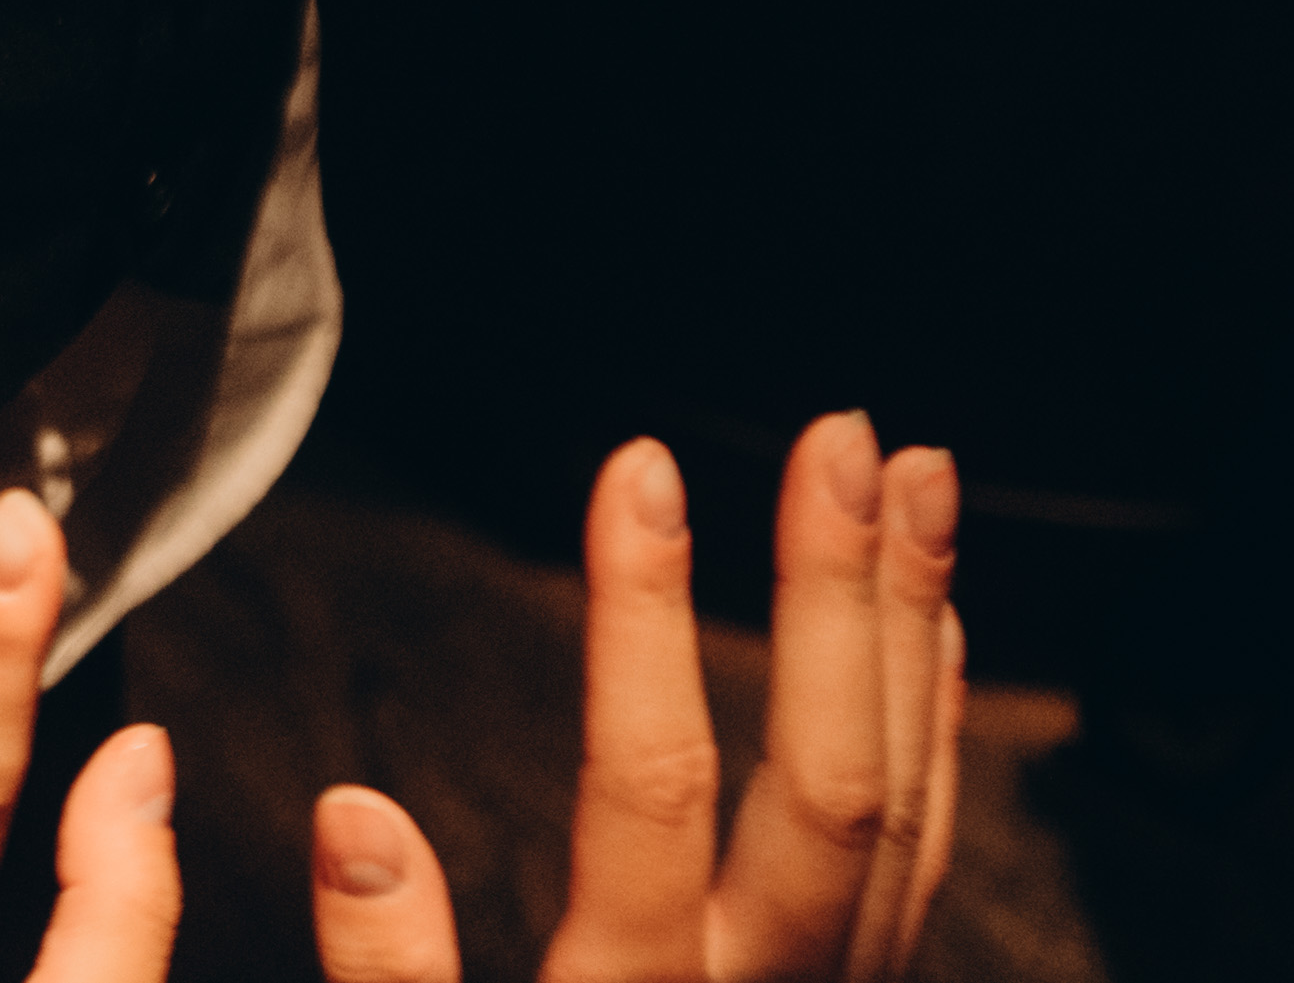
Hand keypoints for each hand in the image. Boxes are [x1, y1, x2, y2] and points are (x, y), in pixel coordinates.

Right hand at [309, 421, 966, 982]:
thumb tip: (353, 817)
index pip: (657, 789)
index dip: (647, 617)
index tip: (636, 464)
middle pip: (831, 786)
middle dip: (840, 594)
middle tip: (845, 436)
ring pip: (909, 811)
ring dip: (916, 633)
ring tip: (921, 481)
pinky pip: (926, 857)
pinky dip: (940, 726)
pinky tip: (931, 631)